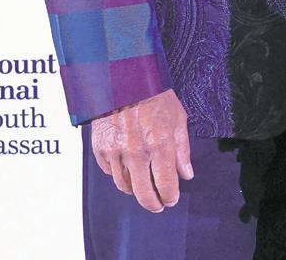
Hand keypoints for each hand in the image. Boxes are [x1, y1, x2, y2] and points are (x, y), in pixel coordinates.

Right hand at [89, 88, 193, 211]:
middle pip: (142, 193)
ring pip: (124, 185)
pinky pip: (109, 172)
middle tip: (157, 205)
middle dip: (152, 203)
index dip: (170, 196)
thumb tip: (186, 175)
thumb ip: (182, 150)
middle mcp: (136, 151)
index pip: (165, 184)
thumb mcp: (179, 119)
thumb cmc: (155, 97)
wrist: (125, 80)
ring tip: (143, 188)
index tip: (171, 200)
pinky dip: (118, 175)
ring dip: (135, 190)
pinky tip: (127, 170)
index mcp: (160, 144)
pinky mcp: (100, 148)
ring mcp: (115, 151)